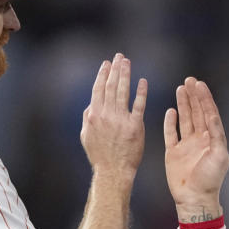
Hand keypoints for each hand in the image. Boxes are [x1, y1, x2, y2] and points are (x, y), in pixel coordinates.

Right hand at [81, 53, 147, 183]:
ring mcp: (120, 120)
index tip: (107, 64)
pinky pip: (139, 105)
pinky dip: (140, 92)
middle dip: (115, 69)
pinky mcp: (135, 127)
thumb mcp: (86, 136)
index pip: (98, 89)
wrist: (113, 171)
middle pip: (111, 86)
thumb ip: (88, 118)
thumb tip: (91, 105)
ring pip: (123, 92)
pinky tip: (142, 82)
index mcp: (93, 115)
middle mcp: (106, 115)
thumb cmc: (99, 156)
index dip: (103, 74)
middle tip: (120, 57)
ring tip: (127, 63)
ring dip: (125, 75)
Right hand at [163, 77, 228, 221]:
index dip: (205, 98)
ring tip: (181, 89)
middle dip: (193, 96)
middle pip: (197, 112)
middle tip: (189, 80)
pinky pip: (171, 133)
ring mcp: (186, 145)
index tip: (199, 84)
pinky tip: (171, 111)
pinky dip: (170, 122)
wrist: (194, 198)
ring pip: (185, 119)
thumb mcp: (219, 156)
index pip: (209, 113)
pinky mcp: (173, 153)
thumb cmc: (210, 180)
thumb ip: (216, 134)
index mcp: (212, 139)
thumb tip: (211, 115)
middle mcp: (200, 139)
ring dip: (183, 104)